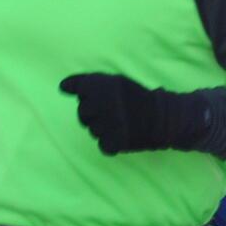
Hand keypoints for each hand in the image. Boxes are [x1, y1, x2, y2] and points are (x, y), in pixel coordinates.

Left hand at [59, 73, 207, 154]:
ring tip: (121, 122)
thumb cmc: (137, 97)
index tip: (98, 97)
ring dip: (103, 127)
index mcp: (101, 85)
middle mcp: (100, 103)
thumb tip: (61, 87)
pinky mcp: (113, 142)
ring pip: (92, 129)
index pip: (79, 89)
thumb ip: (88, 82)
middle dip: (94, 112)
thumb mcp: (115, 82)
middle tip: (113, 111)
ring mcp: (106, 124)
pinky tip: (122, 134)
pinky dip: (111, 142)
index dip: (86, 93)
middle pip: (83, 112)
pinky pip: (103, 144)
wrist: (163, 117)